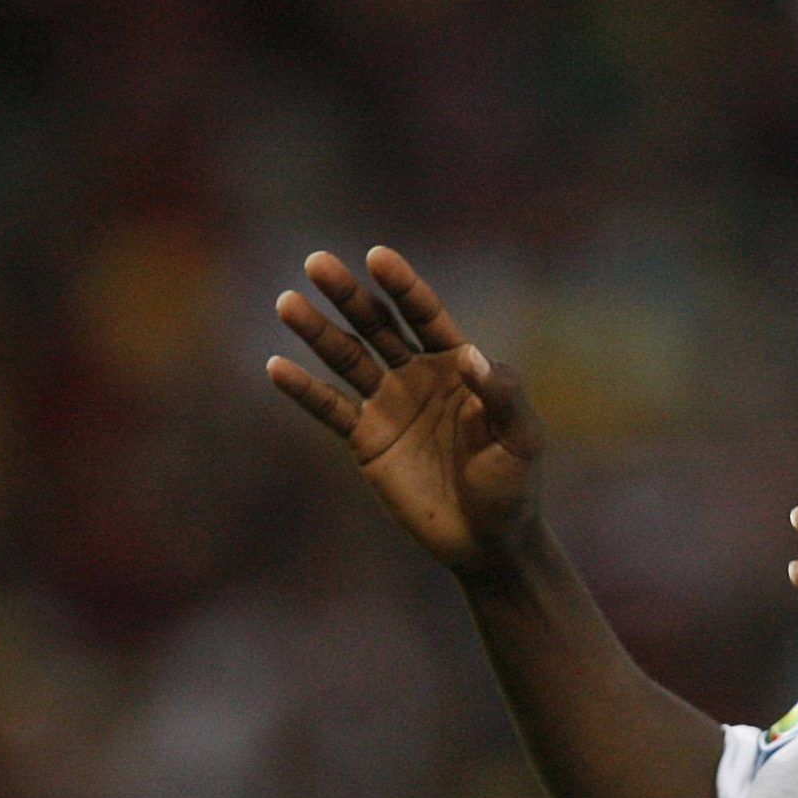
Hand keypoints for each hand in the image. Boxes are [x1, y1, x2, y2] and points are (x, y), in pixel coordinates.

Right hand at [269, 247, 544, 572]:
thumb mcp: (521, 438)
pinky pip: (330, 409)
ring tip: (286, 303)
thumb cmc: (513, 485)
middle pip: (377, 324)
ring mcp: (389, 405)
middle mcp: (418, 375)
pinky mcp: (367, 440)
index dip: (402, 285)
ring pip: (347, 358)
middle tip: (316, 262)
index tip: (376, 257)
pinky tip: (276, 367)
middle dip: (349, 294)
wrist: (487, 540)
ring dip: (317, 331)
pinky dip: (303, 389)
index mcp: (458, 364)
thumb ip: (502, 394)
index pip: (424, 314)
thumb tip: (469, 354)